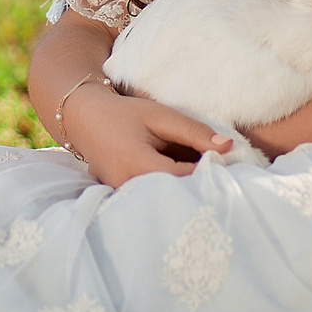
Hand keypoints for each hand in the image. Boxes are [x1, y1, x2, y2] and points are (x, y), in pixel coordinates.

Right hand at [60, 85, 236, 187]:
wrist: (83, 118)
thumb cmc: (123, 114)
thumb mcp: (160, 116)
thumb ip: (194, 132)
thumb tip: (228, 147)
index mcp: (138, 165)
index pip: (185, 177)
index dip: (208, 170)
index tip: (225, 161)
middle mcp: (128, 186)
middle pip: (176, 193)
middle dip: (198, 182)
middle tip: (217, 169)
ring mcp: (123, 195)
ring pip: (165, 197)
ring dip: (184, 185)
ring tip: (196, 169)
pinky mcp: (122, 198)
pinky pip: (153, 197)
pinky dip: (169, 187)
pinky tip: (177, 175)